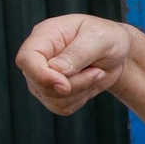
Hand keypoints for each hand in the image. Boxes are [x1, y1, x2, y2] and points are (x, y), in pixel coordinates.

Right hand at [15, 14, 133, 115]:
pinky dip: (80, 99)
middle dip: (74, 84)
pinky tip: (90, 83)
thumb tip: (56, 70)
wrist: (117, 52)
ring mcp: (42, 76)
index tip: (65, 84)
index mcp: (45, 36)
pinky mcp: (52, 92)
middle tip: (98, 71)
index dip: (41, 75)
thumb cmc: (107, 38)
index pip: (27, 59)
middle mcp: (39, 58)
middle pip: (41, 84)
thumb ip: (78, 53)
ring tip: (96, 73)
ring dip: (81, 91)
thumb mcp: (100, 38)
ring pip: (52, 99)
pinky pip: (61, 107)